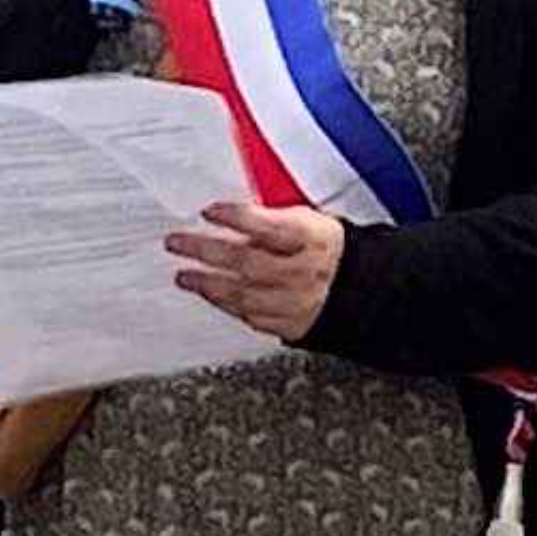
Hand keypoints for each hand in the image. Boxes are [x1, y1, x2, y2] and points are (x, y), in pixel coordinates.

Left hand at [166, 202, 345, 342]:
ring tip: (184, 276)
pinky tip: (210, 294)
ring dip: (208, 284)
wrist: (360, 286)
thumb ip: (270, 218)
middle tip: (177, 243)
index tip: (209, 211)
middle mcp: (304, 271)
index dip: (237, 217)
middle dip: (206, 251)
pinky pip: (252, 316)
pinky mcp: (291, 324)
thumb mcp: (307, 221)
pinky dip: (227, 304)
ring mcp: (297, 301)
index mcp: (312, 238)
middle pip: (247, 262)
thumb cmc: (322, 248)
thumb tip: (226, 213)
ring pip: (245, 295)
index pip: (271, 226)